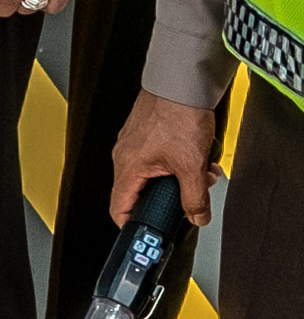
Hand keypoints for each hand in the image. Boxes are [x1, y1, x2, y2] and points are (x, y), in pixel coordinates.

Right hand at [113, 90, 223, 230]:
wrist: (181, 83)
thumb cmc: (177, 114)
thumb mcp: (192, 165)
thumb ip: (194, 198)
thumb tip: (196, 217)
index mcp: (128, 167)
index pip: (119, 208)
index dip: (133, 226)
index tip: (147, 235)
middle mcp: (125, 156)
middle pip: (140, 192)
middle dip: (169, 198)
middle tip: (187, 200)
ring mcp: (133, 143)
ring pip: (151, 173)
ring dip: (177, 178)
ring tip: (199, 172)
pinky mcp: (145, 133)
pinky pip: (156, 157)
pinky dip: (176, 162)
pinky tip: (195, 156)